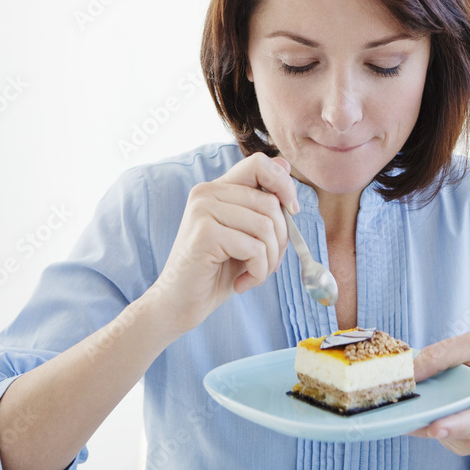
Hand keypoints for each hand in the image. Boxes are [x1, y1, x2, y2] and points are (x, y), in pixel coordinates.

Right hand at [142, 152, 299, 336]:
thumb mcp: (246, 234)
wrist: (177, 305)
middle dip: (281, 239)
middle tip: (269, 264)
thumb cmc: (215, 271)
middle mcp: (206, 192)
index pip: (259, 163)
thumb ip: (261, 204)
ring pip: (266, 226)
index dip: (284, 184)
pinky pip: (255, 248)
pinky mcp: (205, 233)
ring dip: (270, 259)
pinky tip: (243, 283)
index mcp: (217, 189)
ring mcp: (203, 210)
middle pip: (270, 202)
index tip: (292, 211)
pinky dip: (258, 272)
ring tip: (255, 275)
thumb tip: (286, 165)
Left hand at [409, 331, 469, 469]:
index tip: (434, 429)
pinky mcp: (468, 447)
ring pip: (445, 437)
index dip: (457, 425)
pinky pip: (443, 440)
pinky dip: (430, 426)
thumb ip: (443, 353)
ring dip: (426, 423)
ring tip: (416, 407)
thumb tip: (411, 372)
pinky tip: (433, 411)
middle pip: (457, 433)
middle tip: (407, 422)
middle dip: (431, 427)